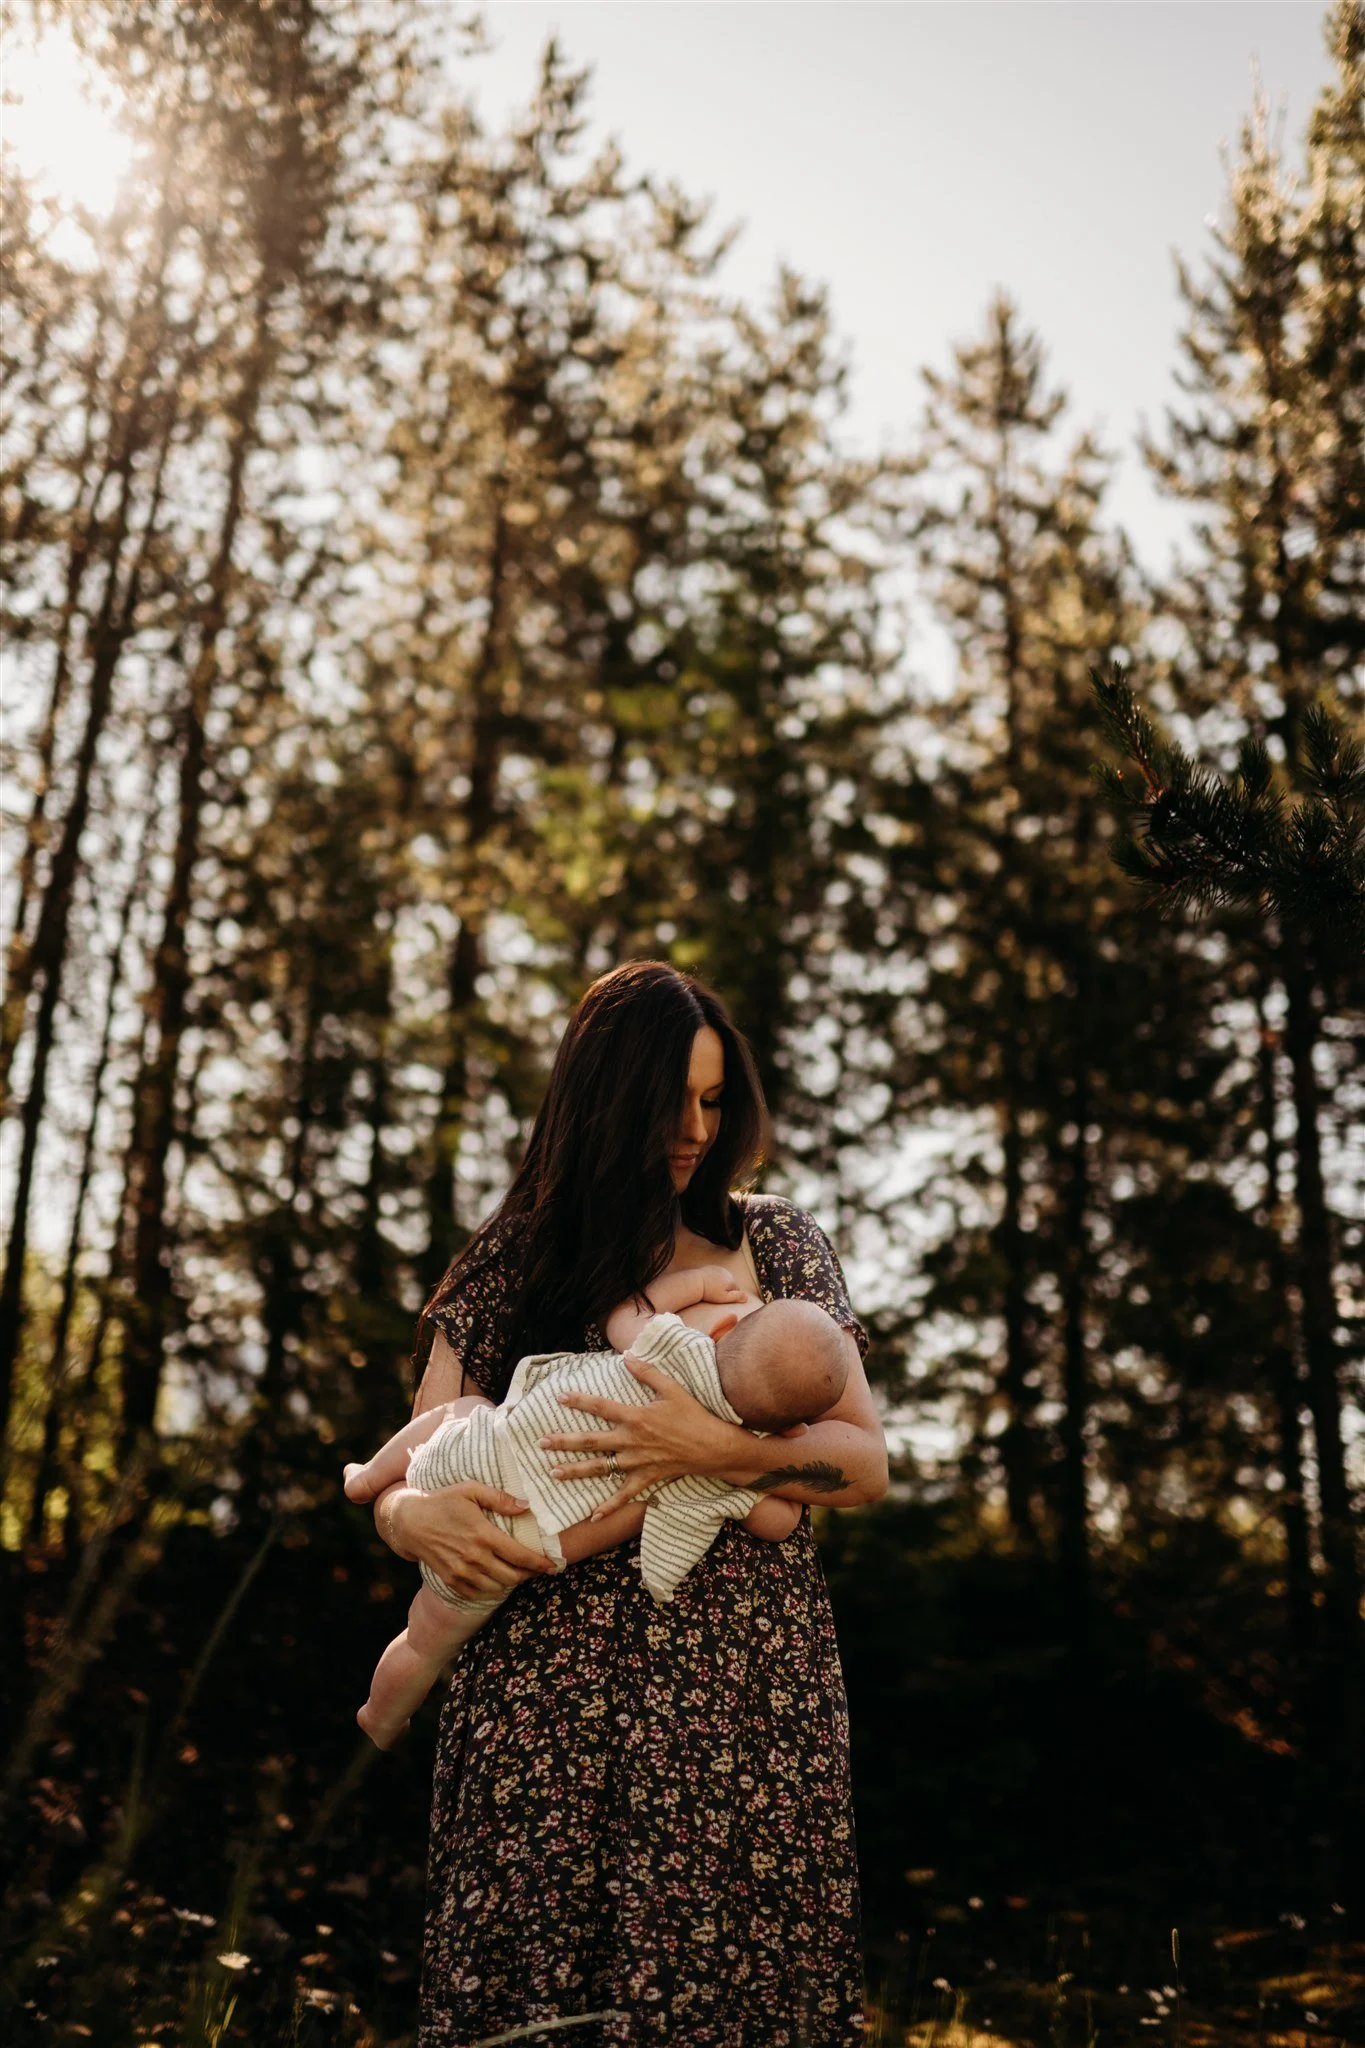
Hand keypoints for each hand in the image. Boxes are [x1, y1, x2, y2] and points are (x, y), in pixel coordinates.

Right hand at [384, 1483, 553, 1603]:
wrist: (410, 1521)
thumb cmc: (444, 1501)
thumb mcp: (471, 1490)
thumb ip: (500, 1498)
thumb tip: (526, 1506)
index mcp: (483, 1535)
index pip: (519, 1556)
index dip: (539, 1563)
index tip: (552, 1565)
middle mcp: (474, 1557)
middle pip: (512, 1577)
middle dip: (529, 1575)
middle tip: (537, 1568)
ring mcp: (461, 1572)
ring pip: (497, 1588)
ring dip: (511, 1583)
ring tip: (518, 1573)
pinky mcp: (451, 1580)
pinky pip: (478, 1594)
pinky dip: (492, 1590)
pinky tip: (497, 1580)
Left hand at [538, 1350, 751, 1518]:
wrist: (713, 1447)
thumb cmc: (693, 1415)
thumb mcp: (671, 1389)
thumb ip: (647, 1373)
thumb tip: (626, 1356)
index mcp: (635, 1417)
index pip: (601, 1407)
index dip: (579, 1401)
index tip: (560, 1398)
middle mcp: (631, 1441)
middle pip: (591, 1441)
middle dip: (564, 1442)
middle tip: (541, 1442)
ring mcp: (637, 1462)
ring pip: (600, 1469)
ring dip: (575, 1471)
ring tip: (554, 1473)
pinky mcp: (646, 1478)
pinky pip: (624, 1495)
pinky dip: (609, 1507)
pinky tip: (592, 1515)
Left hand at [695, 1267, 751, 1304]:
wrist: (696, 1282)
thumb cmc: (710, 1292)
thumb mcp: (724, 1298)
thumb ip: (737, 1297)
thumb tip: (748, 1297)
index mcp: (732, 1280)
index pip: (737, 1289)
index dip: (730, 1295)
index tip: (722, 1298)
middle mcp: (728, 1273)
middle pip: (730, 1283)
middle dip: (726, 1288)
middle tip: (716, 1294)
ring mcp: (719, 1269)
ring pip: (724, 1278)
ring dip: (720, 1283)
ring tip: (712, 1289)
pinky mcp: (712, 1267)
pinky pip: (716, 1274)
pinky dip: (714, 1278)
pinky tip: (708, 1283)